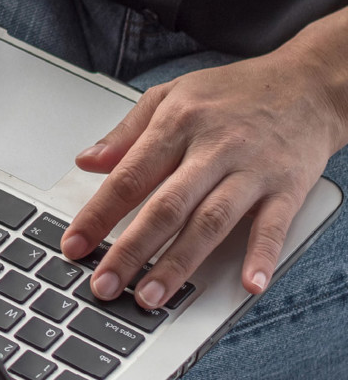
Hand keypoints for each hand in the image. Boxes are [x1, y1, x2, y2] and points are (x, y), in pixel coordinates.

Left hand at [60, 43, 347, 308]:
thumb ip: (127, 132)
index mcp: (177, 124)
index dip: (97, 214)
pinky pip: (273, 226)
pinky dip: (261, 256)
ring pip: (211, 222)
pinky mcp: (288, 187)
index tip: (74, 244)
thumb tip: (88, 161)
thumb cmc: (234, 91)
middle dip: (131, 250)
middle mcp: (213, 148)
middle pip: (166, 206)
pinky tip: (248, 285)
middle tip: (105, 283)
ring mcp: (251, 170)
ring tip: (152, 296)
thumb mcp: (171, 95)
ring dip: (180, 263)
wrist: (307, 83)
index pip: (128, 176)